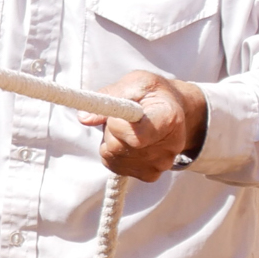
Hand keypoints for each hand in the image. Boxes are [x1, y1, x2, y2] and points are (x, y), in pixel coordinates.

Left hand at [79, 70, 206, 181]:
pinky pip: (115, 165)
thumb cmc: (153, 93)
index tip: (118, 112)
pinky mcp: (150, 174)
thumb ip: (110, 96)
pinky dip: (113, 152)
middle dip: (109, 129)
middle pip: (117, 147)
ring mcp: (160, 164)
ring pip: (113, 156)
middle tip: (121, 116)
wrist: (174, 109)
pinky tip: (126, 140)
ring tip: (126, 127)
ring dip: (109, 140)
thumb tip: (84, 118)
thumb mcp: (135, 83)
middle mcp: (169, 147)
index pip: (135, 137)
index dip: (116, 125)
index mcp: (168, 119)